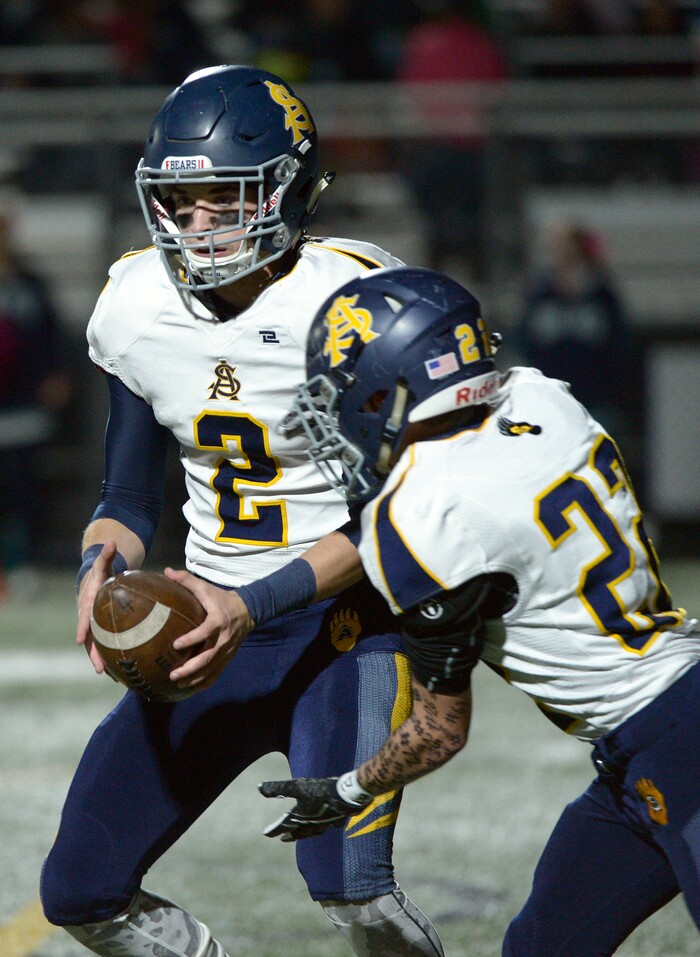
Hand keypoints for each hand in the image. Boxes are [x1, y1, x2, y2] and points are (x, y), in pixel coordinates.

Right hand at [76, 539, 118, 674]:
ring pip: (98, 647)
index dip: (83, 628)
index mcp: (88, 603)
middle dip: (93, 655)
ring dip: (103, 661)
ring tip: (113, 677)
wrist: (94, 582)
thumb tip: (112, 542)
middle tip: (99, 669)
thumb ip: (107, 554)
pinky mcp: (103, 631)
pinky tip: (123, 671)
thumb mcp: (103, 563)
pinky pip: (107, 645)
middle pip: (90, 639)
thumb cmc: (100, 572)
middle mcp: (89, 618)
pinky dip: (113, 657)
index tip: (81, 640)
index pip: (84, 616)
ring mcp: (95, 626)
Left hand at [163, 568, 254, 691]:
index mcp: (218, 620)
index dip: (191, 639)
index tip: (176, 645)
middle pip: (208, 657)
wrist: (247, 610)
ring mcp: (227, 650)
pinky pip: (216, 673)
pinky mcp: (228, 657)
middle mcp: (224, 638)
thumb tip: (166, 571)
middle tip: (172, 674)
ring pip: (211, 668)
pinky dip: (204, 682)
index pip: (205, 632)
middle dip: (190, 668)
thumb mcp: (206, 588)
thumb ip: (186, 580)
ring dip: (195, 678)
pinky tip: (191, 688)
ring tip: (178, 684)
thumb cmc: (222, 599)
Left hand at [259, 776, 370, 841]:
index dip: (274, 829)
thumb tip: (259, 788)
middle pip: (299, 832)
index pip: (283, 825)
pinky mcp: (336, 819)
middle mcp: (312, 823)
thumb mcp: (296, 787)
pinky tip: (328, 825)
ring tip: (303, 834)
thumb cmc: (320, 791)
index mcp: (300, 817)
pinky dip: (325, 827)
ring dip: (305, 834)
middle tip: (283, 839)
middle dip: (290, 835)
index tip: (266, 834)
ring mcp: (325, 823)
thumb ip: (278, 789)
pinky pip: (329, 826)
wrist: (347, 796)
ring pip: (313, 832)